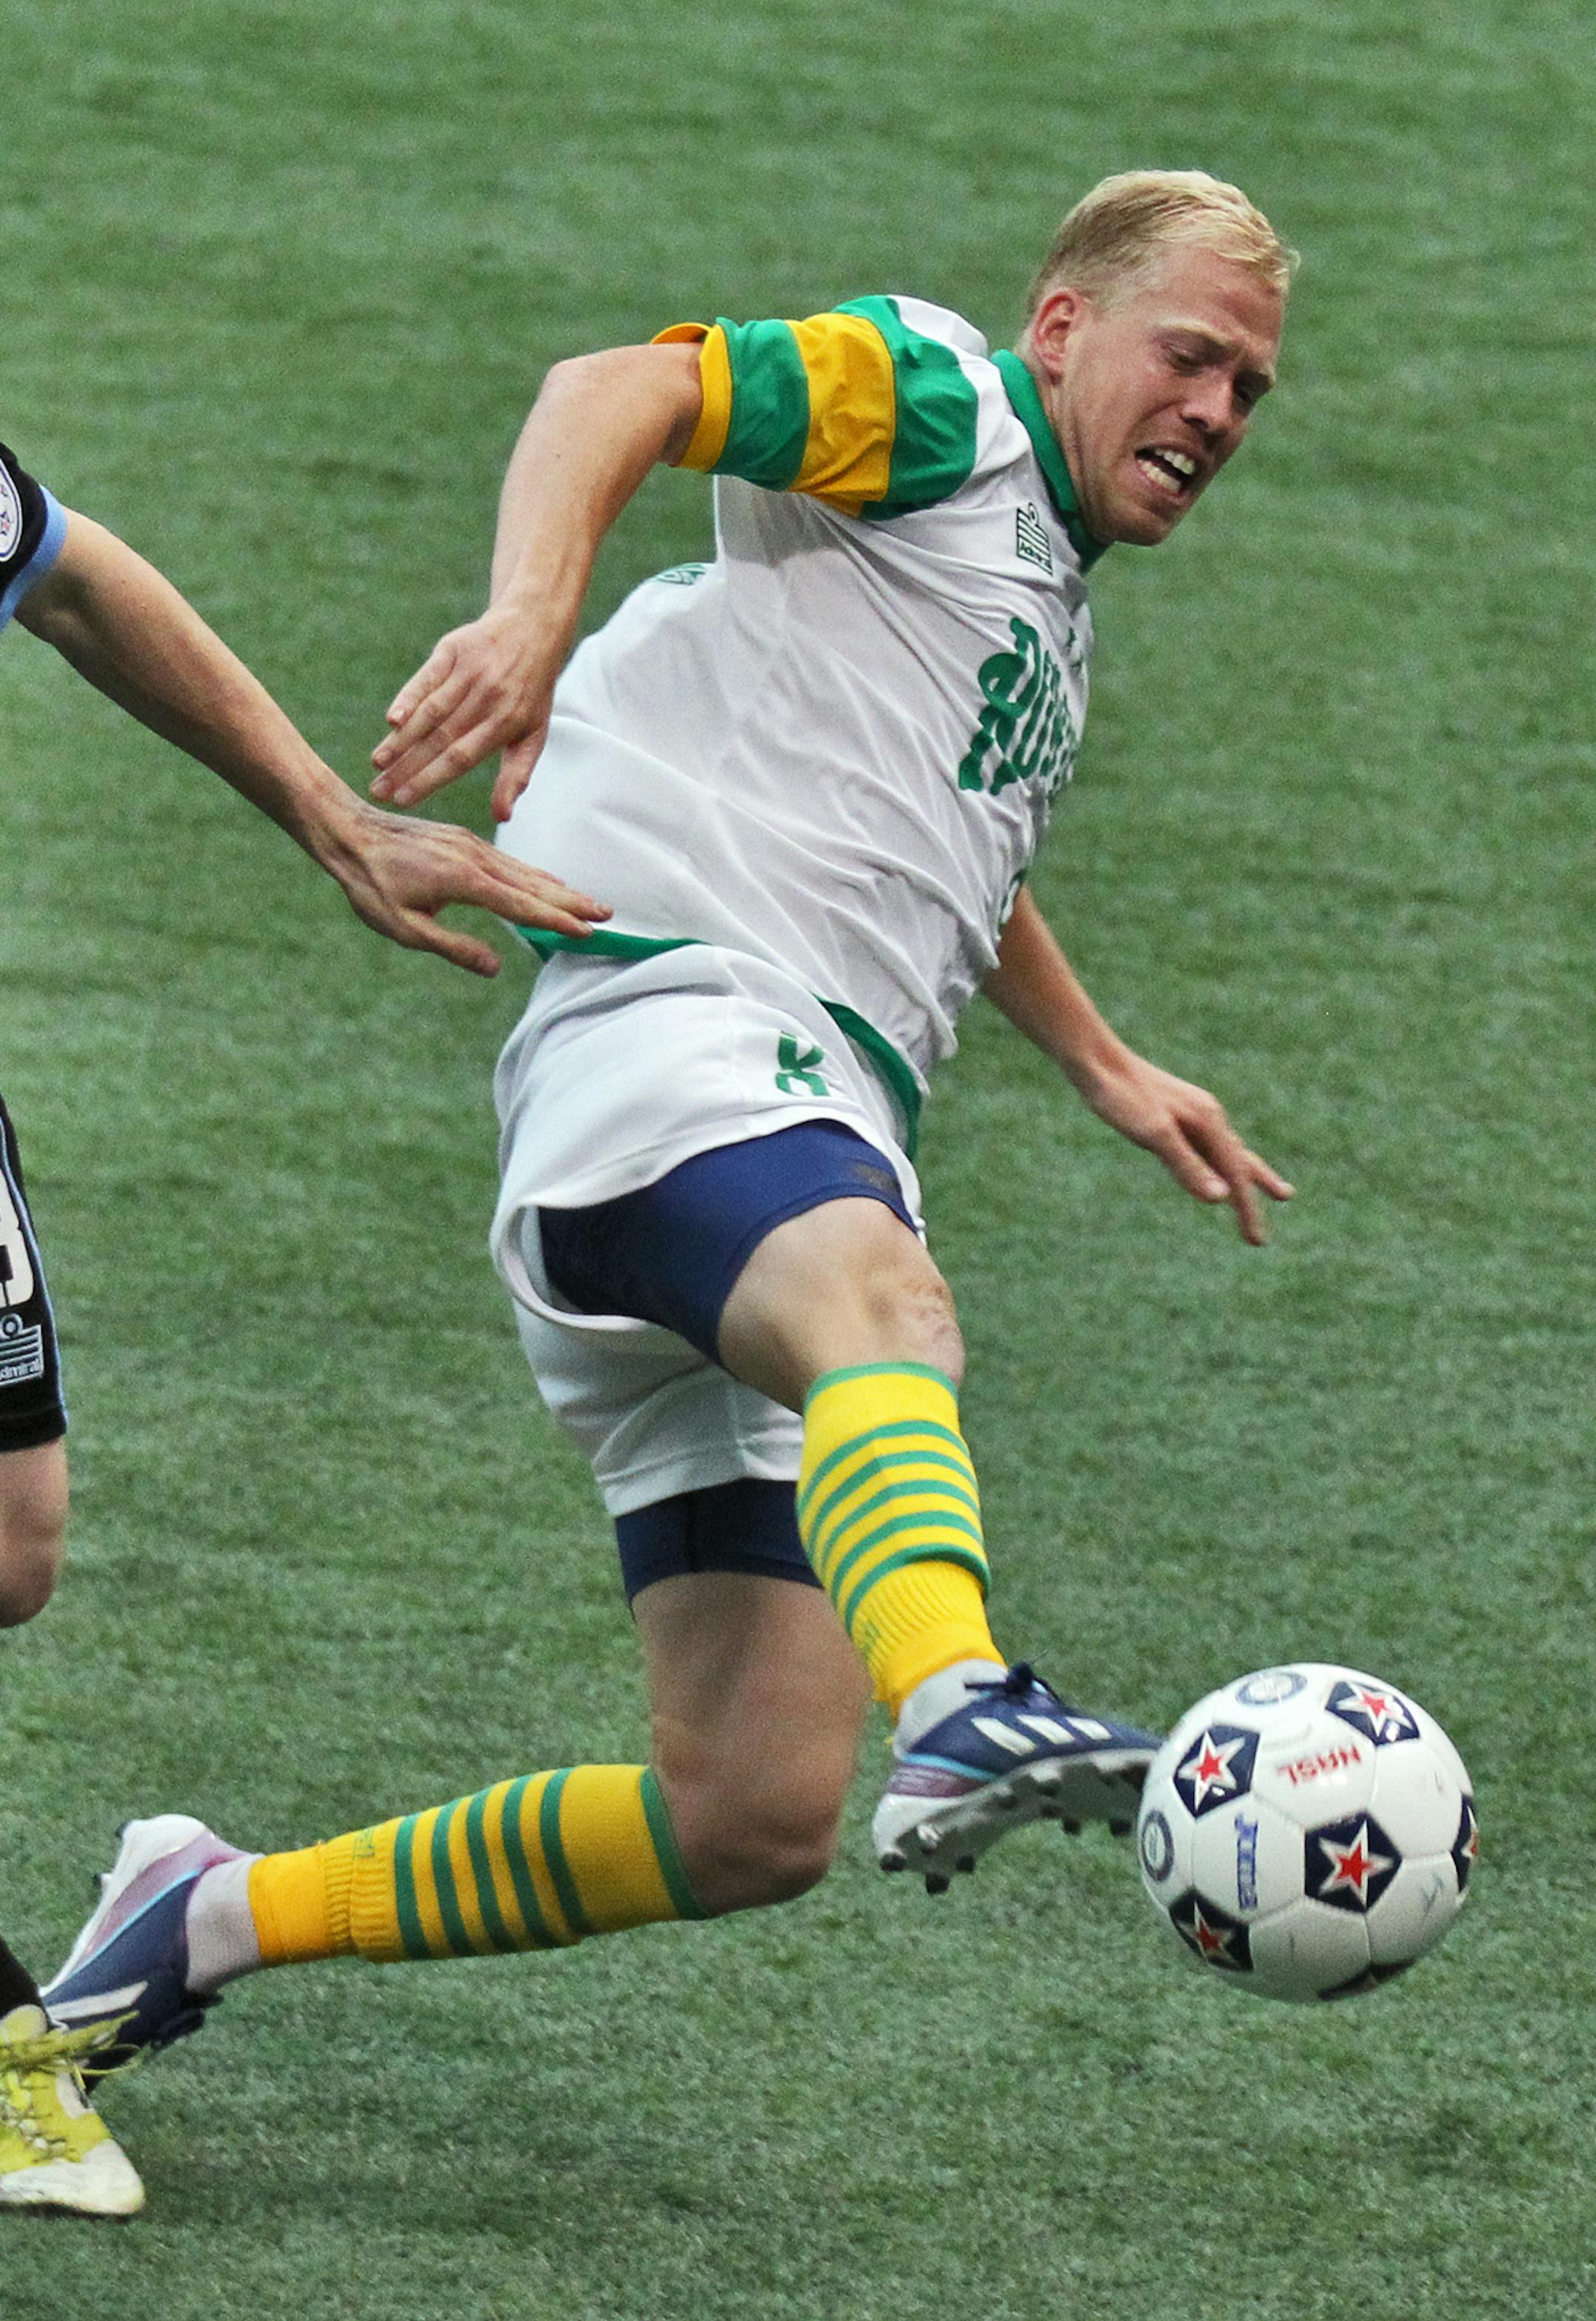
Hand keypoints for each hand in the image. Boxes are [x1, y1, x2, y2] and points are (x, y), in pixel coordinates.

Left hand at [320, 796, 608, 976]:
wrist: (349, 831)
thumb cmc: (371, 885)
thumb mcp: (405, 928)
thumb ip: (453, 947)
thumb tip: (495, 967)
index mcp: (464, 881)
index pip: (522, 906)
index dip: (556, 921)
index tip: (586, 932)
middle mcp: (475, 858)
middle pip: (534, 884)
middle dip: (572, 901)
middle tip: (607, 914)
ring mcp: (471, 846)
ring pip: (524, 870)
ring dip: (558, 887)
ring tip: (588, 901)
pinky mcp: (464, 841)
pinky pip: (509, 860)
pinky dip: (534, 873)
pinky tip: (546, 880)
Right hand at [369, 604, 567, 821]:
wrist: (532, 627)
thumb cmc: (530, 693)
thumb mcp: (534, 734)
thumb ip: (516, 775)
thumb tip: (503, 818)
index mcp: (506, 723)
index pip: (461, 758)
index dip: (430, 779)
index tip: (403, 800)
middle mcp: (487, 698)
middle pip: (440, 739)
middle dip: (406, 767)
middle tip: (378, 791)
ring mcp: (470, 672)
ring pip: (430, 711)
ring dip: (401, 739)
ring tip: (377, 763)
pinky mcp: (453, 650)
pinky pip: (426, 677)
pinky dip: (408, 697)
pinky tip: (391, 720)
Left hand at [1077, 1048, 1293, 1244]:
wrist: (1096, 1060)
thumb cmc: (1121, 1098)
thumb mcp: (1154, 1135)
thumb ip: (1186, 1166)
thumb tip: (1222, 1199)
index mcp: (1208, 1122)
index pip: (1235, 1176)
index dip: (1247, 1210)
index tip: (1258, 1241)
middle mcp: (1208, 1116)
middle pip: (1240, 1159)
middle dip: (1259, 1186)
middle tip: (1287, 1200)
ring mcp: (1194, 1113)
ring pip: (1227, 1149)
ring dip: (1245, 1171)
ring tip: (1267, 1185)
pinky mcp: (1177, 1114)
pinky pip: (1208, 1144)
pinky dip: (1219, 1160)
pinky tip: (1214, 1164)